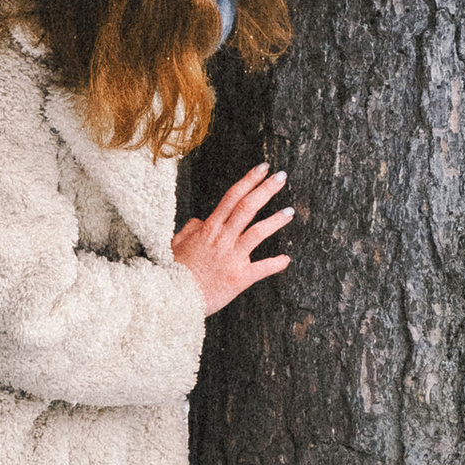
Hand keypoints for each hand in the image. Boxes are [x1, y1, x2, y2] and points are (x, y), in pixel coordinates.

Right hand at [174, 163, 294, 315]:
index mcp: (209, 228)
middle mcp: (223, 238)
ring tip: (290, 211)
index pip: (232, 197)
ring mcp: (233, 257)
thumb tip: (200, 220)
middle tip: (282, 176)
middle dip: (266, 189)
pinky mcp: (240, 278)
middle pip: (247, 207)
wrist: (174, 297)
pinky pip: (262, 268)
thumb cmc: (174, 271)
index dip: (249, 180)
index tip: (263, 168)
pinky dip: (276, 263)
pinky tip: (286, 259)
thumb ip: (190, 229)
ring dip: (276, 221)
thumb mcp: (176, 244)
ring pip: (258, 232)